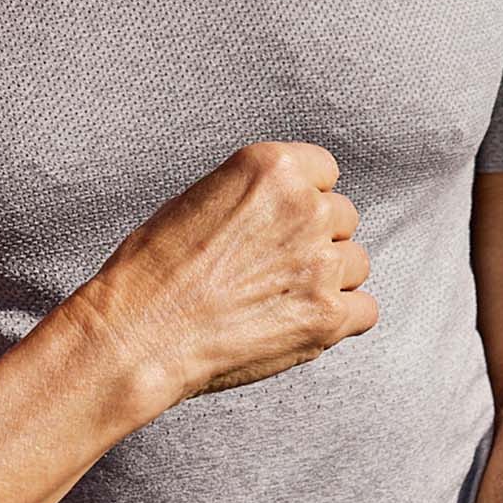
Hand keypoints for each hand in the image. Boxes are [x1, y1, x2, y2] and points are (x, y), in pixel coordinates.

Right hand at [78, 140, 376, 414]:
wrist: (137, 335)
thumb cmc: (151, 269)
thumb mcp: (198, 199)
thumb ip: (253, 197)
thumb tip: (281, 211)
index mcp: (270, 167)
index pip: (324, 169)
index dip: (303, 196)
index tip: (284, 218)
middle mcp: (303, 207)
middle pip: (342, 216)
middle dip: (316, 237)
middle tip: (274, 263)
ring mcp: (319, 263)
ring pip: (356, 262)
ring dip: (329, 277)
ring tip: (282, 295)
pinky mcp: (326, 318)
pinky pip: (365, 310)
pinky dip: (341, 319)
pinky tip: (302, 321)